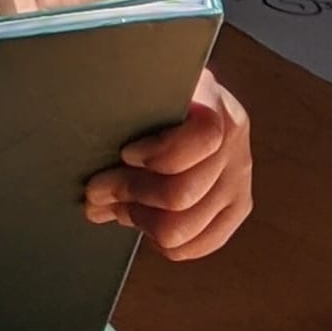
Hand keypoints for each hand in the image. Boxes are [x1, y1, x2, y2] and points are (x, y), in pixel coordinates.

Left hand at [83, 68, 250, 261]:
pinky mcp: (236, 207)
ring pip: (184, 228)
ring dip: (138, 219)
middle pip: (182, 193)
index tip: (125, 153)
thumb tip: (92, 129)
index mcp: (213, 103)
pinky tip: (143, 221)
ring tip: (114, 206)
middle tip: (97, 190)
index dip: (160, 153)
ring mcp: (239, 177)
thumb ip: (130, 100)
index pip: (203, 138)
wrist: (186, 99)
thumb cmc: (151, 94)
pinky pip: (198, 245)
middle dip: (129, 193)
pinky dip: (162, 242)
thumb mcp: (144, 85)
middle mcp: (234, 141)